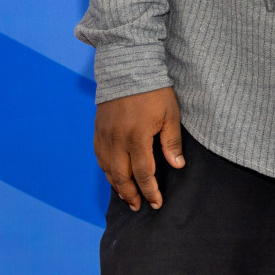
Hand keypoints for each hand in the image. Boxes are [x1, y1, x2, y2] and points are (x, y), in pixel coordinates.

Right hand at [94, 87, 182, 211]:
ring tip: (125, 197)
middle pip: (122, 176)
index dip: (150, 191)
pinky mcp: (98, 129)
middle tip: (138, 206)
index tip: (156, 203)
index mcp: (137, 137)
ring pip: (107, 169)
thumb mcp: (170, 114)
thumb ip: (171, 142)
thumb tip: (177, 165)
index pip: (144, 173)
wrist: (128, 67)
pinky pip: (99, 156)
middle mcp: (117, 140)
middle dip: (131, 194)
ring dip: (116, 186)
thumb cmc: (154, 90)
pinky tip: (112, 176)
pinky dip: (105, 170)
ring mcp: (105, 135)